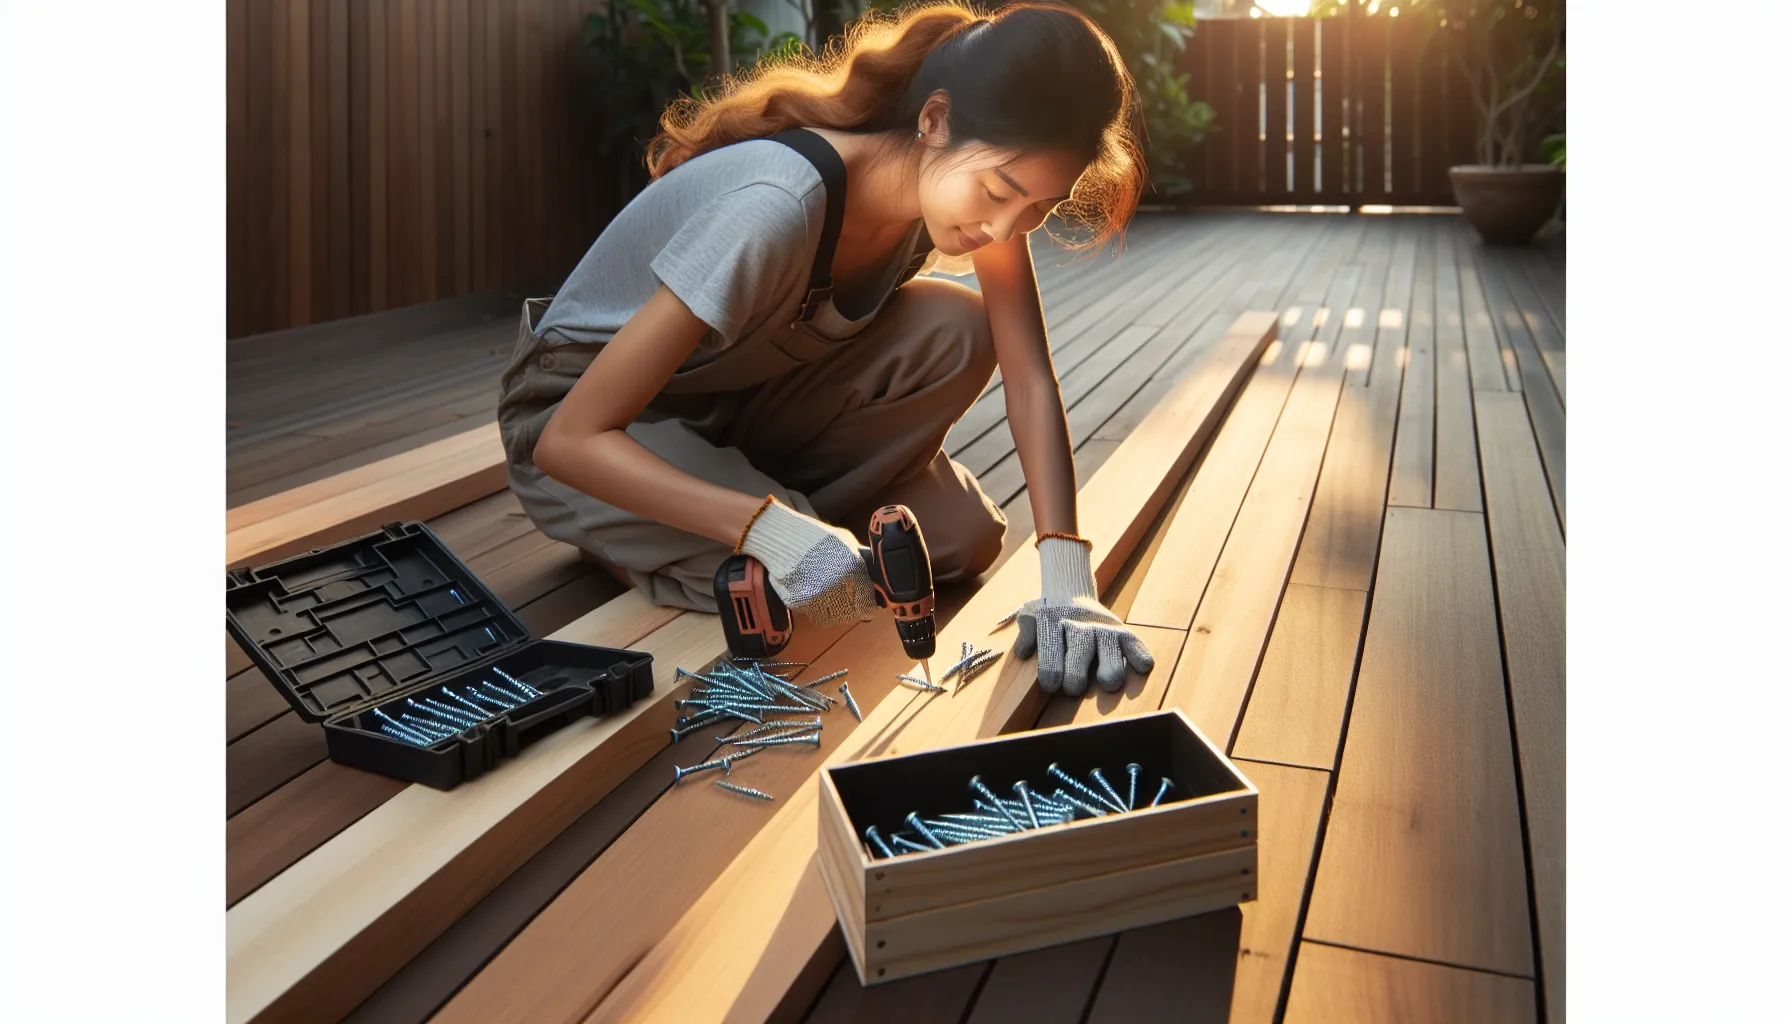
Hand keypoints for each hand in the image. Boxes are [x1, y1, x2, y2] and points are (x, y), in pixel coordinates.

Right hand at [738, 498, 877, 627]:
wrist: (783, 537)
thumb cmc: (818, 538)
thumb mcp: (847, 543)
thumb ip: (861, 563)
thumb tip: (874, 580)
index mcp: (853, 569)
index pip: (866, 606)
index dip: (867, 609)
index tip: (865, 609)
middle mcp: (835, 585)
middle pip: (848, 615)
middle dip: (848, 609)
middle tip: (843, 599)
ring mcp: (815, 596)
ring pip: (831, 619)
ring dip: (831, 612)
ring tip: (827, 597)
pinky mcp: (798, 602)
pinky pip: (813, 615)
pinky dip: (815, 608)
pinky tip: (812, 592)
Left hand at [999, 537, 1153, 695]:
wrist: (1069, 592)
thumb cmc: (1047, 615)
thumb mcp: (1030, 617)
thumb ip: (1026, 634)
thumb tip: (1023, 651)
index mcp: (1053, 622)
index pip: (1051, 645)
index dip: (1050, 670)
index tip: (1051, 685)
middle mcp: (1079, 624)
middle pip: (1080, 648)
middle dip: (1077, 672)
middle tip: (1074, 688)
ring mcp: (1102, 628)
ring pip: (1109, 648)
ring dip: (1111, 666)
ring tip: (1109, 683)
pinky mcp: (1122, 631)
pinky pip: (1134, 643)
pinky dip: (1139, 655)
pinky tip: (1142, 668)